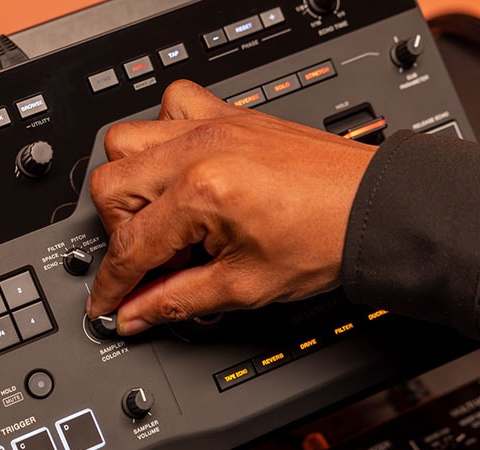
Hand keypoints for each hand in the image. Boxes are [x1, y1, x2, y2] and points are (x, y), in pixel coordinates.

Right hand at [86, 79, 376, 334]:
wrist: (372, 209)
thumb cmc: (325, 238)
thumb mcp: (244, 286)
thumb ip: (177, 300)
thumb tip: (134, 314)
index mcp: (202, 191)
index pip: (129, 244)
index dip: (112, 284)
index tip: (108, 303)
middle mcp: (199, 148)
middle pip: (110, 186)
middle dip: (120, 233)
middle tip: (155, 259)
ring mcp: (211, 125)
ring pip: (125, 141)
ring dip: (131, 184)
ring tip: (165, 216)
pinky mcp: (226, 114)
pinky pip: (170, 104)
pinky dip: (161, 135)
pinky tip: (180, 168)